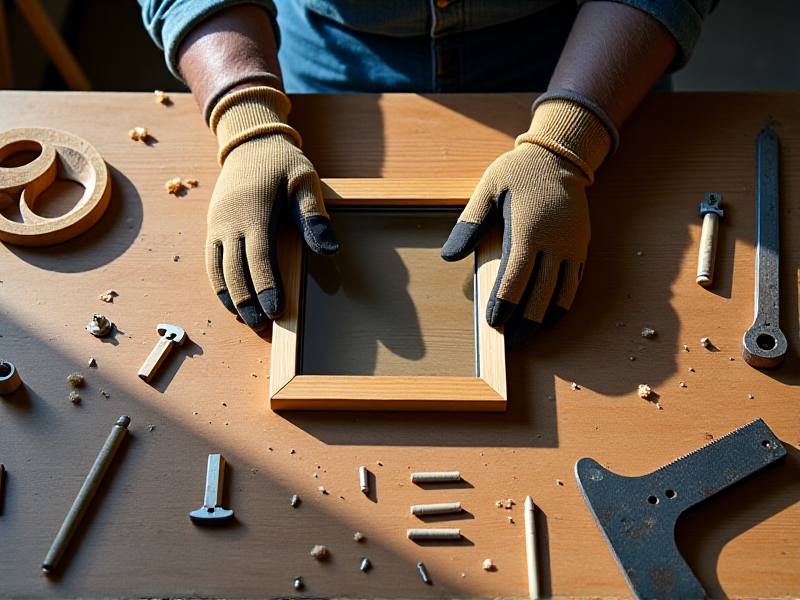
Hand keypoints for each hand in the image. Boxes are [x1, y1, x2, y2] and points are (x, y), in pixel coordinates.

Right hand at [206, 86, 337, 330]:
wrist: (249, 141)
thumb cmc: (282, 162)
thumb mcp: (305, 180)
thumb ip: (313, 216)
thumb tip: (328, 250)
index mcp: (255, 211)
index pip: (259, 258)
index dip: (266, 288)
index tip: (276, 312)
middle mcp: (230, 221)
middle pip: (234, 270)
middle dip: (247, 301)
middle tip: (261, 325)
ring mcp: (217, 224)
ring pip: (218, 269)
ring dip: (230, 297)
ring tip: (245, 320)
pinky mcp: (213, 226)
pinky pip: (211, 260)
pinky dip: (219, 283)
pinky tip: (231, 300)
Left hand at [441, 98, 610, 347]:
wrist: (560, 158)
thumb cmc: (518, 173)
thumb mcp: (487, 189)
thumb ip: (469, 224)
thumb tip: (448, 256)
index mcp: (528, 229)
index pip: (515, 276)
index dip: (504, 302)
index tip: (493, 322)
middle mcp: (554, 242)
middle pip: (541, 292)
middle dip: (526, 321)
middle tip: (512, 342)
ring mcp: (572, 246)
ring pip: (562, 292)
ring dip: (547, 318)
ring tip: (532, 336)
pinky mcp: (582, 247)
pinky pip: (574, 282)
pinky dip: (563, 303)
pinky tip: (552, 317)